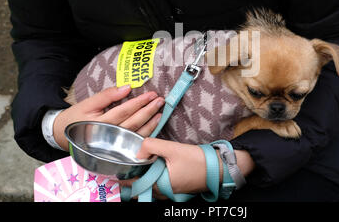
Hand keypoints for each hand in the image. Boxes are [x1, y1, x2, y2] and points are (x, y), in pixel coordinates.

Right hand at [53, 86, 164, 150]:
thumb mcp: (88, 103)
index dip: (138, 103)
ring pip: (136, 135)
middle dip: (148, 111)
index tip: (151, 94)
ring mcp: (113, 147)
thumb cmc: (77, 117)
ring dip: (151, 124)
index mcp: (99, 124)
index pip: (123, 112)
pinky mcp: (117, 152)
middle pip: (133, 123)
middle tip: (160, 101)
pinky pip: (134, 144)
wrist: (64, 136)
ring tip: (160, 112)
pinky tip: (154, 127)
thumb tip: (127, 87)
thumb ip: (106, 95)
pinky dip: (146, 135)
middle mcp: (108, 137)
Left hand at [119, 138, 254, 198]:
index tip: (118, 165)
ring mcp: (169, 191)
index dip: (124, 175)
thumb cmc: (198, 161)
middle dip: (134, 172)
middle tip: (128, 157)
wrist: (220, 168)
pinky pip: (159, 181)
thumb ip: (153, 146)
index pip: (134, 185)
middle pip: (140, 184)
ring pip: (150, 182)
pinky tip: (155, 160)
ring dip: (144, 171)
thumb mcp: (173, 149)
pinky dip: (154, 172)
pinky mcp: (175, 186)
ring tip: (141, 157)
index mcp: (159, 186)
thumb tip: (138, 149)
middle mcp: (163, 192)